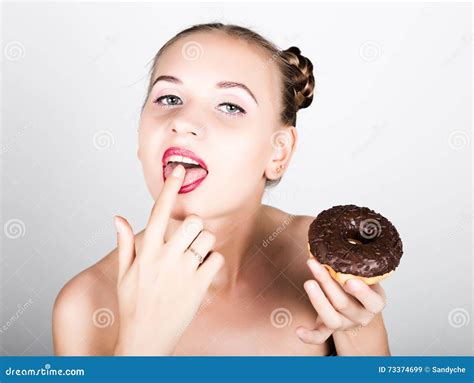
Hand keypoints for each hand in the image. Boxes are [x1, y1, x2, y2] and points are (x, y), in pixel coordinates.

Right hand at [112, 164, 224, 354]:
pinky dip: (212, 263)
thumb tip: (118, 217)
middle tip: (187, 242)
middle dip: (194, 228)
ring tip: (192, 261)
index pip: (159, 211)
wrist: (146, 340)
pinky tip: (200, 274)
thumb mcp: (125, 274)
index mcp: (146, 251)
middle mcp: (166, 257)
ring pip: (208, 238)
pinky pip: (217, 259)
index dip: (169, 188)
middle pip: (193, 221)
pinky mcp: (200, 285)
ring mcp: (184, 271)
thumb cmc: (133, 305)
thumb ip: (125, 243)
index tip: (178, 169)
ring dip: (204, 245)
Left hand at [296, 257, 386, 344]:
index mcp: (374, 302)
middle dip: (328, 284)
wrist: (358, 307)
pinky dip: (309, 336)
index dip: (361, 292)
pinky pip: (320, 337)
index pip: (372, 301)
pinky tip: (298, 330)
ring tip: (308, 282)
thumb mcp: (365, 273)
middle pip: (344, 304)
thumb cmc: (360, 282)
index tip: (350, 281)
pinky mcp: (330, 329)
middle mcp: (360, 316)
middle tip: (317, 266)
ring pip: (331, 319)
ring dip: (318, 300)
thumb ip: (356, 260)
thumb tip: (343, 233)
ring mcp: (345, 324)